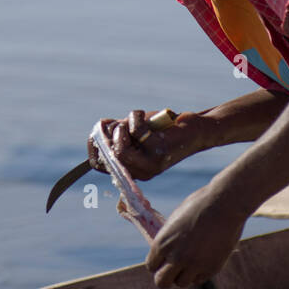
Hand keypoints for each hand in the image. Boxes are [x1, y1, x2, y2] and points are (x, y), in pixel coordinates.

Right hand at [87, 109, 206, 180]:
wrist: (195, 130)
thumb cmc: (163, 130)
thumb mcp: (136, 132)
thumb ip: (118, 133)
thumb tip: (99, 130)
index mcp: (133, 169)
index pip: (101, 166)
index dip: (93, 147)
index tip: (98, 130)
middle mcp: (141, 172)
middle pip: (109, 156)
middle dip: (109, 134)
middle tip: (119, 122)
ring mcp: (150, 164)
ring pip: (120, 150)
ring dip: (122, 128)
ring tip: (134, 120)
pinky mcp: (159, 151)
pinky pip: (135, 131)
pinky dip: (136, 116)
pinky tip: (148, 116)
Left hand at [146, 184, 248, 288]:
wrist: (225, 205)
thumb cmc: (199, 206)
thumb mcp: (176, 220)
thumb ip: (168, 239)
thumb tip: (164, 253)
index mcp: (162, 243)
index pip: (151, 266)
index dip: (158, 263)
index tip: (165, 260)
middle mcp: (176, 257)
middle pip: (161, 282)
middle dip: (166, 276)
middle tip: (174, 269)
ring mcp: (194, 265)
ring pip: (181, 283)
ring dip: (184, 274)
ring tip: (192, 260)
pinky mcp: (211, 269)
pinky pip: (199, 279)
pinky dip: (199, 273)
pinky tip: (204, 258)